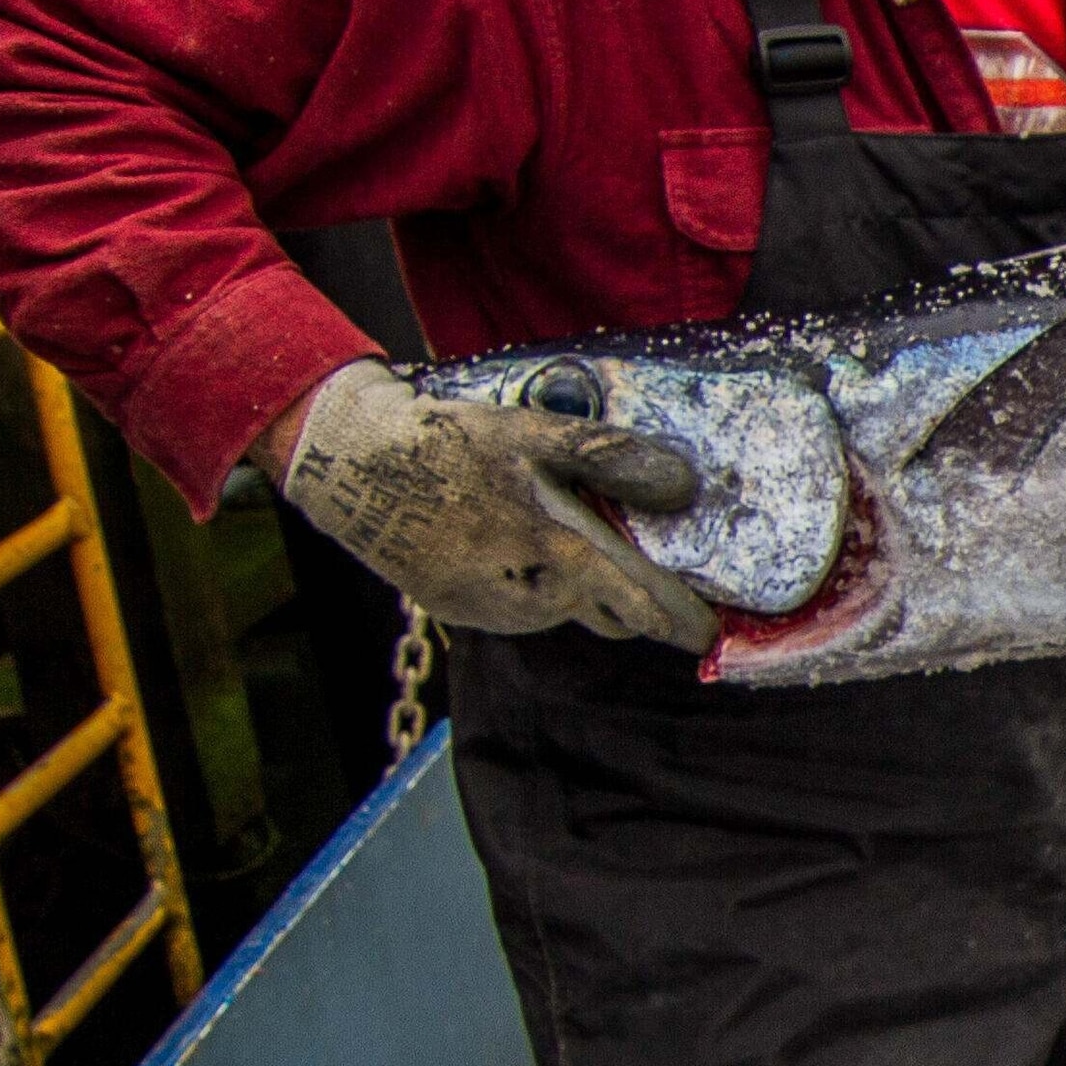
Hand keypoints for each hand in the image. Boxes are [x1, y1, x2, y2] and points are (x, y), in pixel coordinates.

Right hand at [274, 360, 715, 646]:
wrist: (356, 469)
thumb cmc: (454, 445)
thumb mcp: (537, 435)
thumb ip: (614, 460)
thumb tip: (684, 485)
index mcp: (563, 557)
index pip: (645, 609)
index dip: (684, 622)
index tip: (709, 630)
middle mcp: (535, 600)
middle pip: (613, 616)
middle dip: (638, 601)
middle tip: (649, 565)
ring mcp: (497, 613)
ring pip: (568, 612)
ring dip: (583, 588)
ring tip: (563, 532)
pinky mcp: (464, 615)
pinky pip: (524, 608)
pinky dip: (538, 587)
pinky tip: (514, 542)